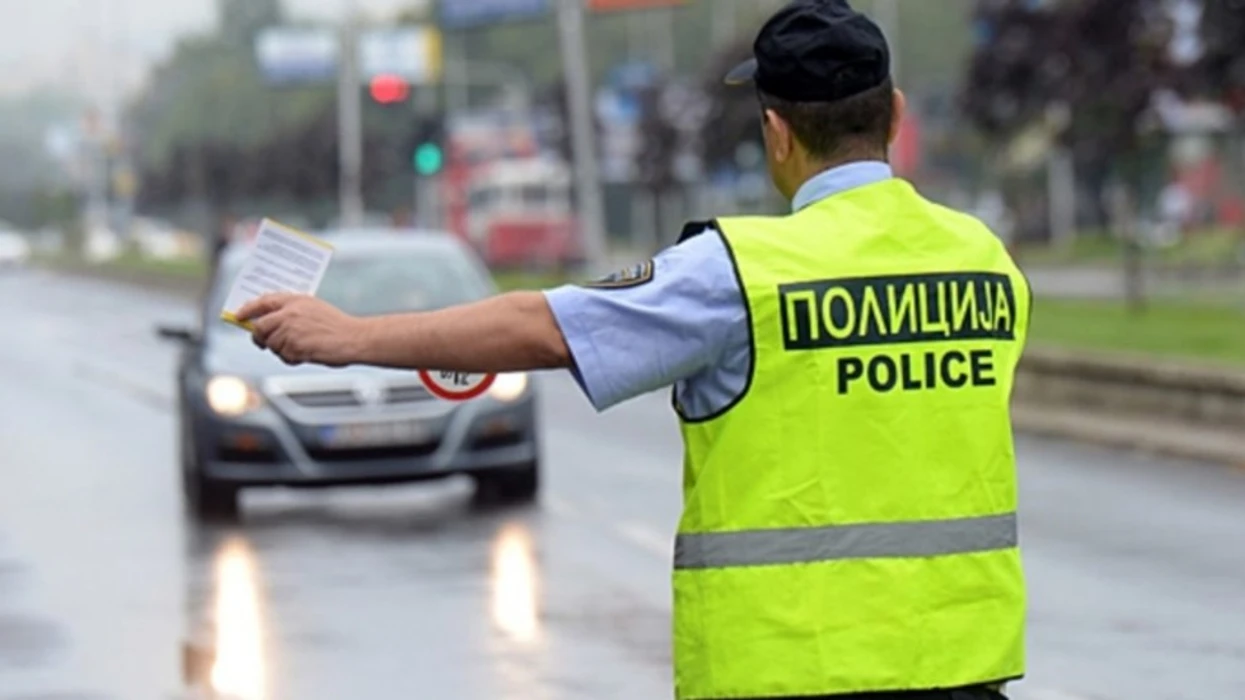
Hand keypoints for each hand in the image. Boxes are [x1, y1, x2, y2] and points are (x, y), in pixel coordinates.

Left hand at [236, 294, 367, 366]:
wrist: (354, 338)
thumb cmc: (337, 326)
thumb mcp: (314, 309)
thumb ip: (292, 312)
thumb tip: (269, 323)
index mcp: (295, 300)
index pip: (263, 302)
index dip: (248, 309)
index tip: (239, 316)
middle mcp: (289, 313)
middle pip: (260, 327)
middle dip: (259, 337)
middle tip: (262, 342)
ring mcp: (290, 329)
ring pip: (271, 344)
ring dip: (281, 349)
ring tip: (299, 349)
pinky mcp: (293, 345)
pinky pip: (283, 356)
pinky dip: (291, 358)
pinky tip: (305, 355)